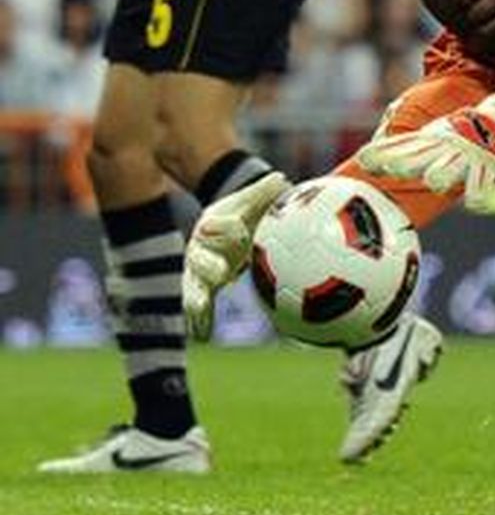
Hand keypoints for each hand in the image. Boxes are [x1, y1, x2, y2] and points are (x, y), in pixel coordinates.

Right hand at [182, 172, 291, 339]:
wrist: (226, 226)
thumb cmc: (243, 212)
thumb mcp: (250, 201)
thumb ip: (263, 192)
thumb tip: (281, 179)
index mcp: (211, 225)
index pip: (217, 226)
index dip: (227, 227)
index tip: (240, 229)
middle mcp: (200, 250)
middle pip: (200, 258)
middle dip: (209, 265)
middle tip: (222, 273)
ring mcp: (198, 273)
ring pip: (193, 286)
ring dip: (196, 300)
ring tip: (199, 312)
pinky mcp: (201, 291)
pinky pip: (199, 306)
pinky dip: (199, 321)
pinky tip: (201, 335)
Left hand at [358, 89, 494, 211]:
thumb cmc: (460, 130)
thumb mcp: (432, 134)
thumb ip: (406, 148)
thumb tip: (371, 165)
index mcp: (429, 139)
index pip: (400, 145)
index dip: (383, 152)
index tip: (363, 159)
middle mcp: (445, 146)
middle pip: (421, 155)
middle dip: (406, 161)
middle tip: (392, 168)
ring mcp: (467, 154)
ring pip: (451, 165)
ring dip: (443, 172)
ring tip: (434, 180)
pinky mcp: (488, 164)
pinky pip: (482, 182)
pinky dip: (478, 192)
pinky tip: (474, 203)